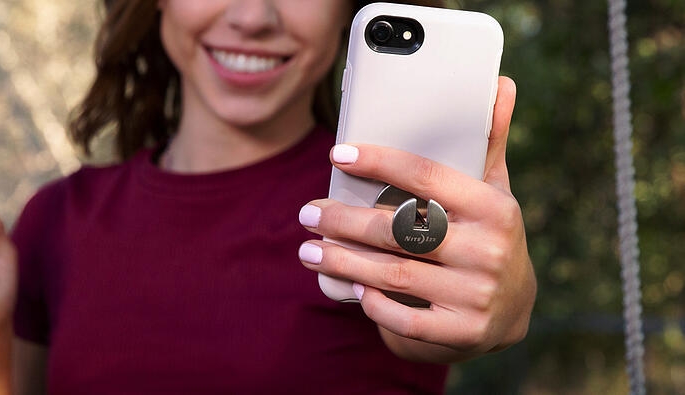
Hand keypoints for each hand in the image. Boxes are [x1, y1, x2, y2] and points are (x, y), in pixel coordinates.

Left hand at [298, 77, 535, 359]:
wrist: (514, 308)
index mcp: (493, 207)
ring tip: (308, 251)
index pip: (426, 176)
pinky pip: (405, 320)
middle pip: (398, 229)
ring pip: (392, 274)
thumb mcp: (494, 189)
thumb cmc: (489, 235)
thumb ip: (489, 141)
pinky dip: (373, 304)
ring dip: (342, 262)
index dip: (378, 162)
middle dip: (342, 221)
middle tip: (306, 213)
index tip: (337, 154)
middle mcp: (487, 250)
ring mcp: (476, 295)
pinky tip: (349, 289)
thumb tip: (501, 82)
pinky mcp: (463, 332)